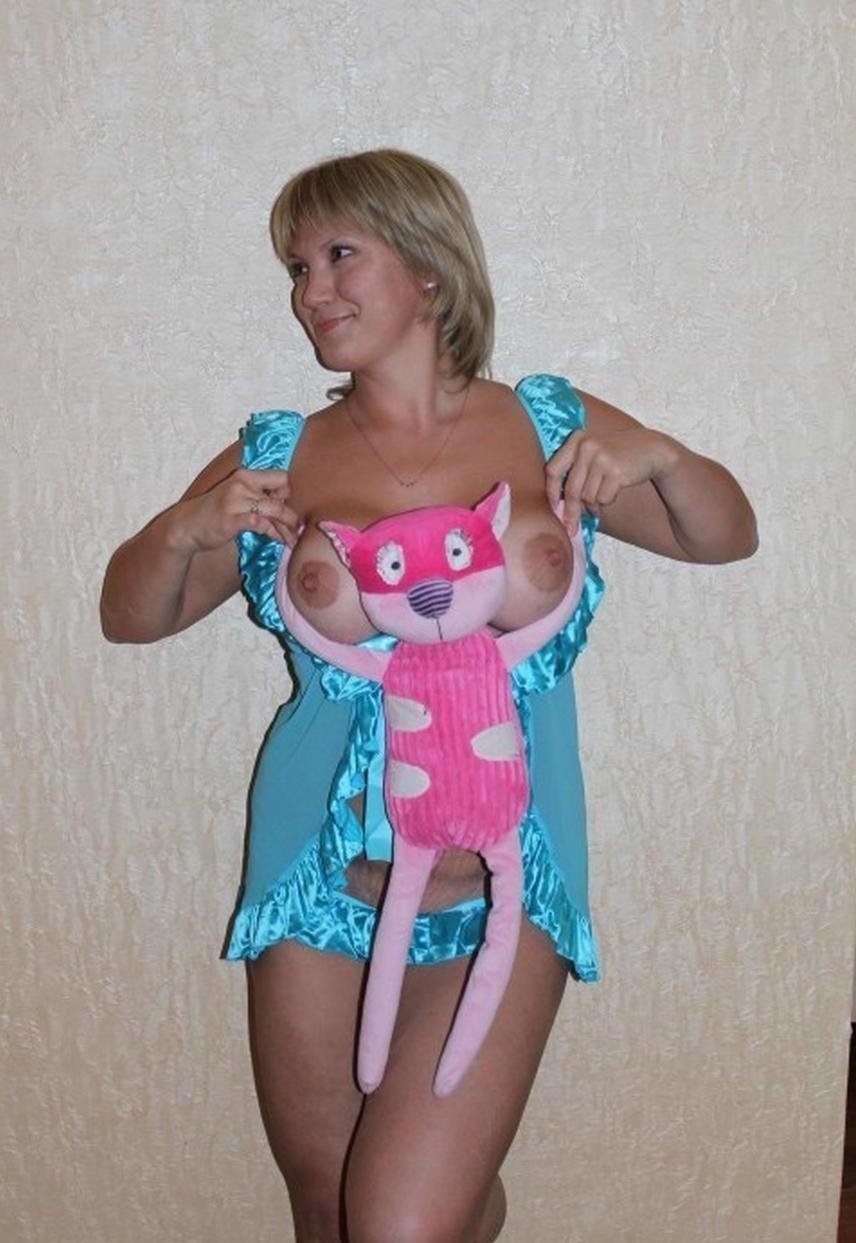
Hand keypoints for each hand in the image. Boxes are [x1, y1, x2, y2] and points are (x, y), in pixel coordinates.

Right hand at [171, 467, 300, 552]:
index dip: (288, 494)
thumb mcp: (237, 497)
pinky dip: (274, 534)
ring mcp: (237, 500)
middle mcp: (242, 483)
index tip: (288, 509)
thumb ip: (258, 497)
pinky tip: (278, 540)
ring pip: (275, 510)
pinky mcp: (233, 518)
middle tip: (298, 530)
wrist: (186, 526)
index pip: (281, 477)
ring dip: (287, 527)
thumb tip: (286, 506)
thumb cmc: (215, 514)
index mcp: (246, 475)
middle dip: (292, 516)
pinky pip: (262, 524)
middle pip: (282, 495)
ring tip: (292, 540)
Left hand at [545, 427, 677, 531]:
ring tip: (603, 495)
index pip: (553, 470)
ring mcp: (602, 457)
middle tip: (571, 528)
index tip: (553, 510)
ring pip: (587, 497)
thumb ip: (573, 471)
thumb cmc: (616, 457)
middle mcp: (586, 446)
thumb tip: (557, 508)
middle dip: (571, 512)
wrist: (650, 449)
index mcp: (576, 439)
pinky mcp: (616, 471)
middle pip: (570, 489)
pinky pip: (603, 499)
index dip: (551, 493)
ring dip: (594, 504)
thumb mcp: (592, 453)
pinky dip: (607, 501)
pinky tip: (614, 491)